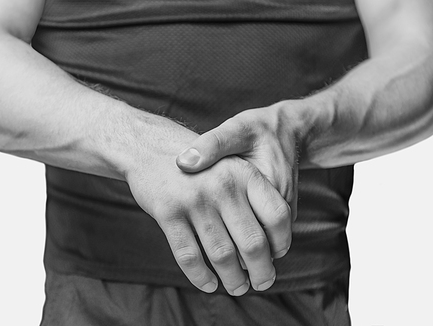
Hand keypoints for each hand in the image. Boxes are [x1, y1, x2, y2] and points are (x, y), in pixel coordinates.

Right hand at [125, 113, 290, 294]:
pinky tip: (209, 284)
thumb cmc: (199, 166)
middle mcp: (223, 185)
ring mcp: (194, 200)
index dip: (282, 241)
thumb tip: (271, 246)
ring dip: (233, 280)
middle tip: (263, 282)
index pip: (277, 215)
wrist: (151, 146)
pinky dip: (201, 277)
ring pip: (222, 255)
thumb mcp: (231, 166)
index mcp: (244, 173)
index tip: (277, 255)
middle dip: (261, 271)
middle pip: (253, 242)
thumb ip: (251, 197)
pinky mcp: (168, 212)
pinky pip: (189, 256)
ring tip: (238, 287)